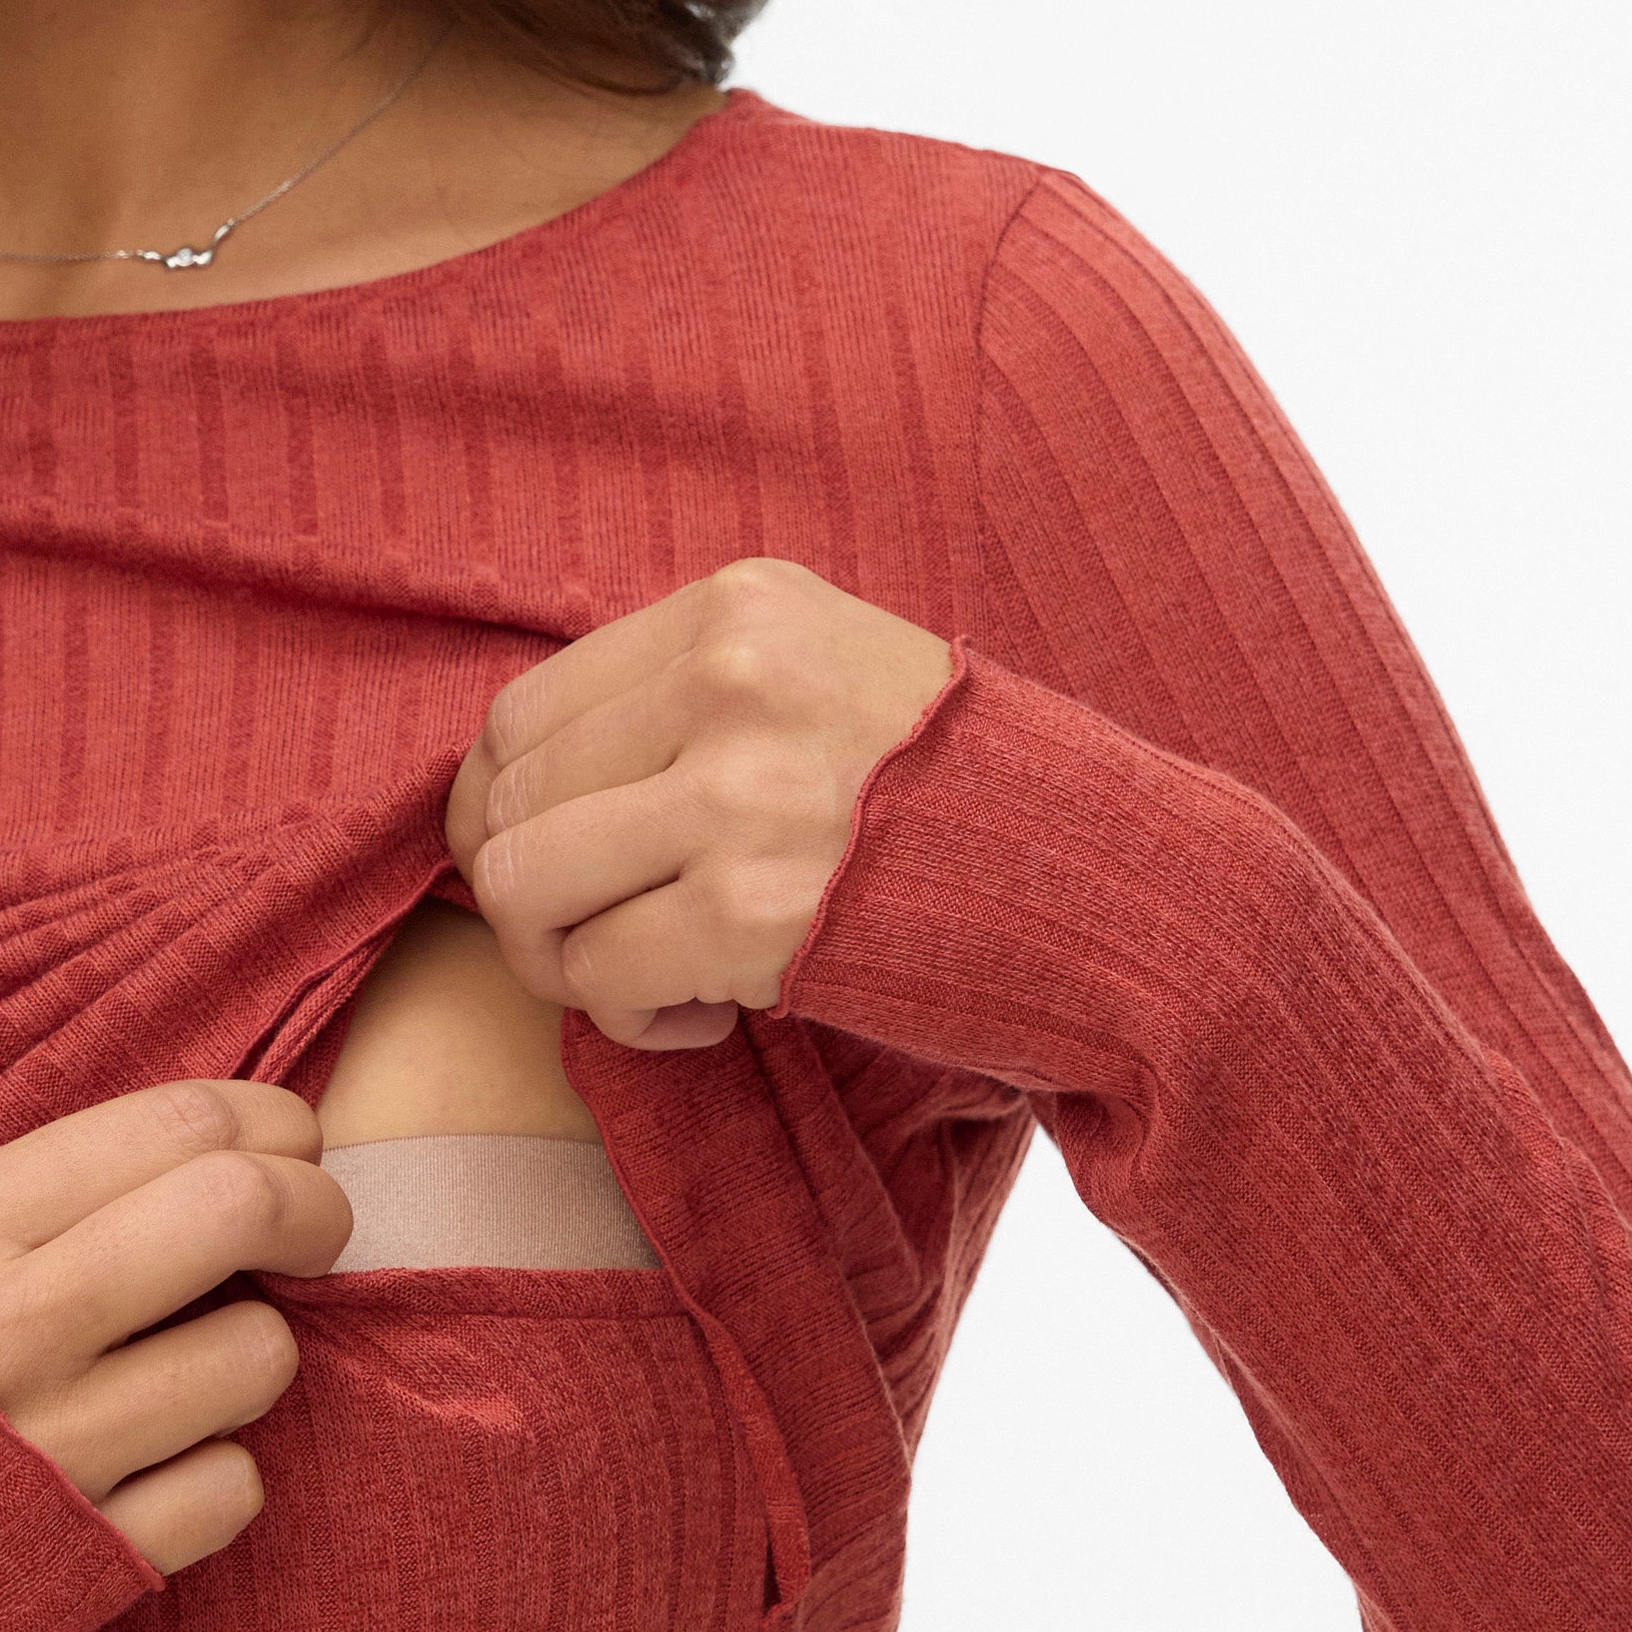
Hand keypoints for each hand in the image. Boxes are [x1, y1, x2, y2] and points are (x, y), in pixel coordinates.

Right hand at [0, 1080, 350, 1572]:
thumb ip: (30, 1201)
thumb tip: (215, 1147)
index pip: (182, 1122)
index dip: (274, 1124)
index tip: (287, 1149)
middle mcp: (8, 1325)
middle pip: (246, 1210)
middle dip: (315, 1212)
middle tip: (309, 1237)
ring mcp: (52, 1451)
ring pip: (261, 1355)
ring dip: (252, 1354)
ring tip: (188, 1372)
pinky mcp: (85, 1566)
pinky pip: (235, 1487)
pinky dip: (213, 1476)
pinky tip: (147, 1474)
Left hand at [443, 556, 956, 1052]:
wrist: (1125, 891)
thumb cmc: (968, 807)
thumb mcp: (832, 679)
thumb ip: (690, 700)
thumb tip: (517, 786)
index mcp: (743, 609)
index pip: (525, 709)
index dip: (506, 812)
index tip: (557, 868)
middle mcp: (731, 680)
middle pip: (506, 799)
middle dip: (527, 897)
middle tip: (601, 943)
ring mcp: (739, 792)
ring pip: (522, 886)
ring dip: (561, 962)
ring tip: (647, 980)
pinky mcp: (753, 911)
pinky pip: (596, 976)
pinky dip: (628, 1021)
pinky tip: (705, 1019)